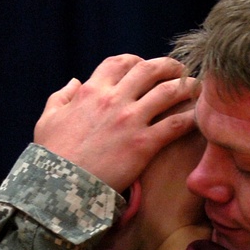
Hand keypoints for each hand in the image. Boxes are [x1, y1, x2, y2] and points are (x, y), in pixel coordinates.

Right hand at [33, 55, 199, 192]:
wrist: (60, 188)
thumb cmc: (51, 157)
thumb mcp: (48, 120)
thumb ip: (61, 97)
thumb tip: (74, 81)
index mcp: (91, 90)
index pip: (120, 63)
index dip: (136, 61)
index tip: (145, 67)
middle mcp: (113, 99)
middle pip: (150, 70)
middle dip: (169, 66)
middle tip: (180, 71)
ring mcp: (130, 121)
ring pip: (169, 92)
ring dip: (187, 87)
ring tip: (197, 89)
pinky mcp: (143, 144)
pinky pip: (176, 124)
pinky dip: (192, 117)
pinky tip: (201, 118)